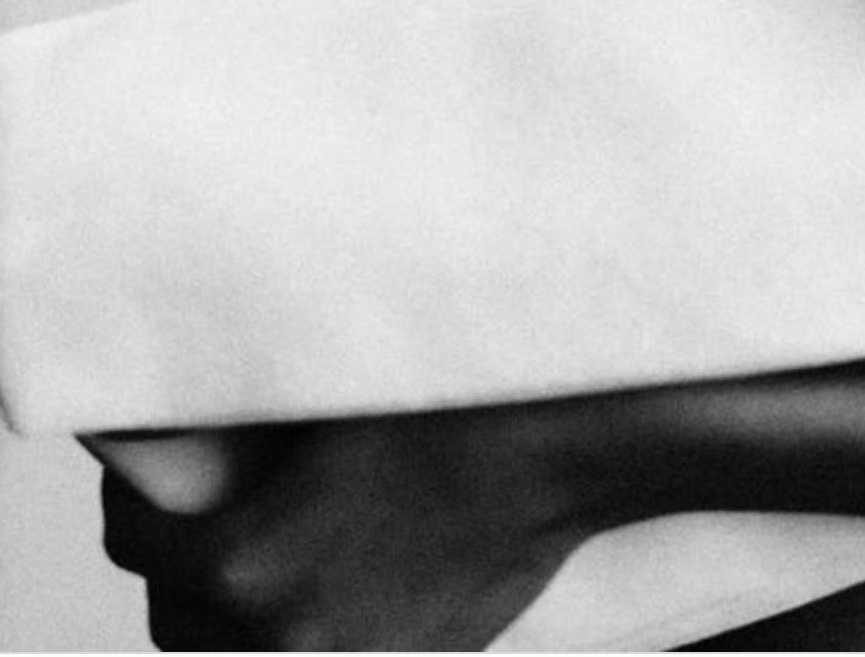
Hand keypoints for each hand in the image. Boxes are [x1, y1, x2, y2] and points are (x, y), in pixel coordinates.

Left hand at [97, 401, 617, 651]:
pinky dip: (295, 634)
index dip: (131, 494)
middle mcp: (279, 637)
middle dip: (173, 563)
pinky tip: (321, 584)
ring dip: (226, 611)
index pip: (135, 542)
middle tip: (193, 508)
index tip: (145, 467)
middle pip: (171, 619)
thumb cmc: (452, 407)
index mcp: (245, 562)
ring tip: (252, 552)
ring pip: (230, 656)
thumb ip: (241, 429)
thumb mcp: (321, 407)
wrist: (559, 451)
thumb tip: (187, 422)